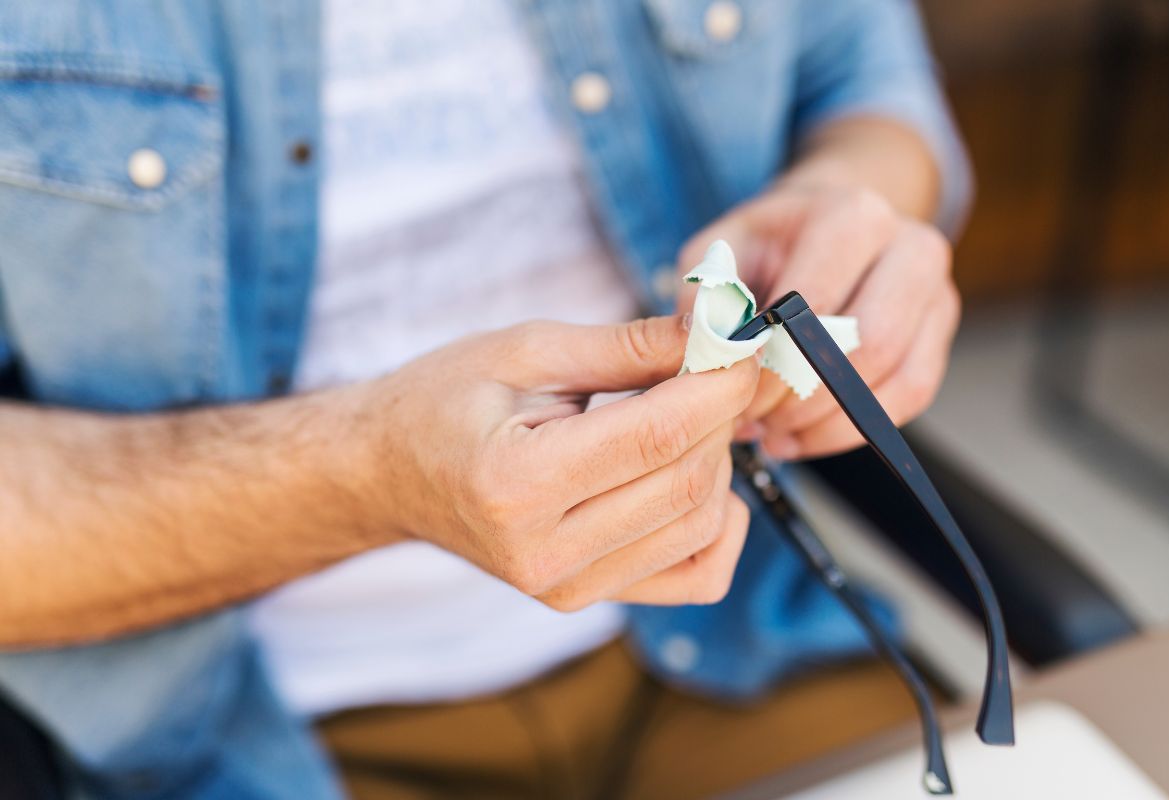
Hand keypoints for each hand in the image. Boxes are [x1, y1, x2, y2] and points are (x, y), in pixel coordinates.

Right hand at [356, 316, 758, 610]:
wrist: (388, 471)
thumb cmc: (443, 401)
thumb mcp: (525, 349)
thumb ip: (626, 346)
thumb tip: (714, 333)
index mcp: (516, 484)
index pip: (656, 437)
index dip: (718, 386)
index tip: (742, 344)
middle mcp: (544, 552)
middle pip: (687, 482)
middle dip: (721, 415)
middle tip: (714, 366)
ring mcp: (567, 587)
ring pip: (699, 525)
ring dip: (718, 460)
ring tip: (685, 413)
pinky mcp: (585, 597)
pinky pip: (694, 575)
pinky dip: (718, 525)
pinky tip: (694, 479)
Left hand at [677, 182, 959, 459]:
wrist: (827, 227)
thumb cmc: (770, 243)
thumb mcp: (724, 248)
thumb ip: (709, 293)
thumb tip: (706, 342)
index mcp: (853, 216)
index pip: (818, 305)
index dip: (773, 360)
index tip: (733, 390)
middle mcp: (909, 246)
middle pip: (869, 343)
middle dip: (804, 396)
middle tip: (754, 419)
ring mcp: (935, 291)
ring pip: (895, 378)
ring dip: (826, 420)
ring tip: (773, 431)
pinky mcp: (939, 334)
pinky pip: (909, 397)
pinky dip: (851, 429)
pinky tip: (802, 436)